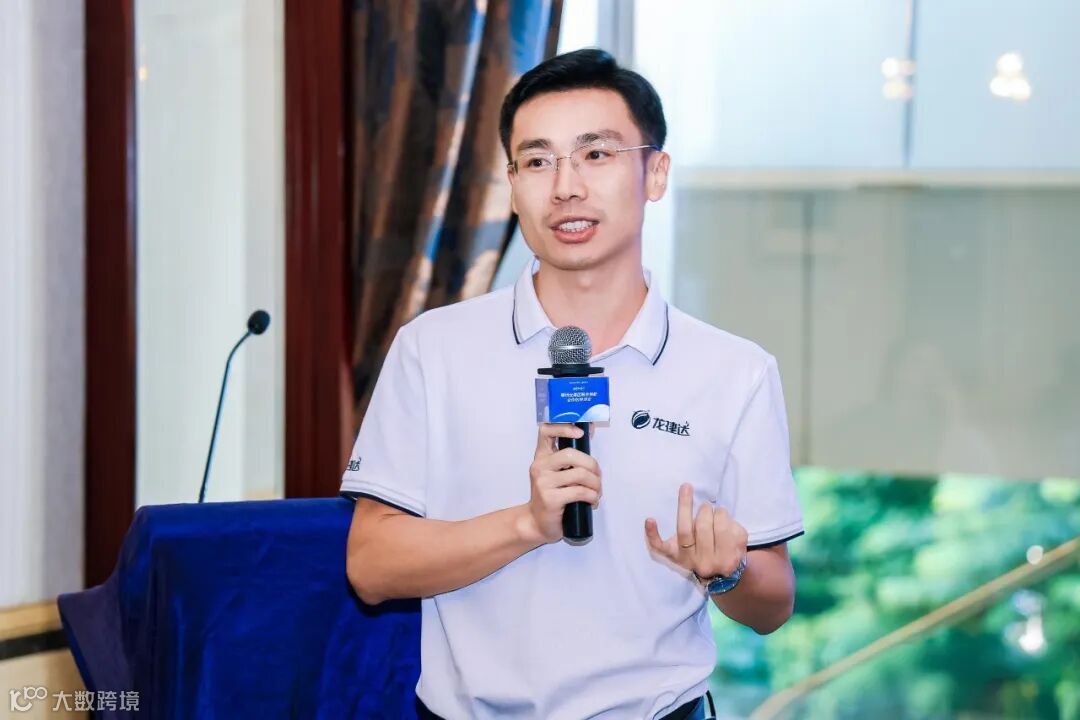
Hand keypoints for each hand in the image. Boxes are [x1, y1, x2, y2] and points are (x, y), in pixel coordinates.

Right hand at [523, 423, 600, 543]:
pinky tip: (592, 502)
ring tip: (597, 492)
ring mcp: (543, 483)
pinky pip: (580, 492)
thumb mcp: (557, 473)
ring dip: (596, 484)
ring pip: (580, 474)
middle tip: (598, 476)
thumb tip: (588, 432)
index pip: (546, 431)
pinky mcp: (550, 499)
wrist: (537, 523)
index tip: (581, 434)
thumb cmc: (552, 496)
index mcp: (541, 456)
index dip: (564, 427)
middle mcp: (540, 466)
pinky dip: (592, 497)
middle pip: (571, 454)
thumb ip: (569, 459)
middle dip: (592, 465)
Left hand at [645, 483, 746, 579]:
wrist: (717, 575)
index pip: (722, 529)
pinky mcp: (671, 556)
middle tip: (706, 506)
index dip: (721, 514)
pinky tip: (650, 520)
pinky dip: (653, 534)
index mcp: (726, 559)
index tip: (720, 512)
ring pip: (684, 531)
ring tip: (689, 495)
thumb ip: (733, 528)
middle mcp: (705, 562)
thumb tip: (717, 512)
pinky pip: (659, 547)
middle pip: (703, 528)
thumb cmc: (728, 549)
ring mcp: (686, 559)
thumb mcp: (739, 541)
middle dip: (705, 510)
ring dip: (686, 507)